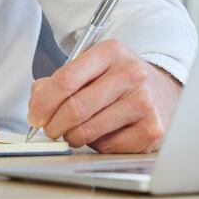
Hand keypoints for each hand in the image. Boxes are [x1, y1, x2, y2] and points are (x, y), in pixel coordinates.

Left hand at [26, 39, 181, 152]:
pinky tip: (101, 133)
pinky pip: (108, 146)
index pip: (66, 79)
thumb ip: (60, 80)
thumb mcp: (92, 66)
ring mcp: (144, 103)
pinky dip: (96, 145)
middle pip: (76, 107)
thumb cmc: (120, 80)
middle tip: (49, 129)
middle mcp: (131, 74)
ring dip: (72, 136)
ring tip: (73, 131)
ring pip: (89, 130)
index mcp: (111, 52)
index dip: (44, 102)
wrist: (163, 91)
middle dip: (53, 124)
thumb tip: (36, 103)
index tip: (35, 116)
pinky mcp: (152, 130)